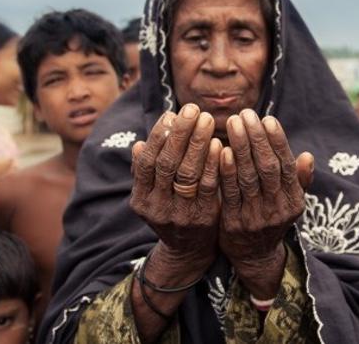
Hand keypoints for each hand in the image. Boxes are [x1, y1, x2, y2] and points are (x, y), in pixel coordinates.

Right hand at [130, 104, 221, 277]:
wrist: (188, 250)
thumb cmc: (171, 210)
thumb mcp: (152, 195)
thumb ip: (146, 172)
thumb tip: (139, 144)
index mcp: (141, 198)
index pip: (148, 161)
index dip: (159, 136)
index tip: (171, 114)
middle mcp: (157, 207)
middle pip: (168, 164)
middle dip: (181, 133)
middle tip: (193, 108)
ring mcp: (180, 214)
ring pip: (189, 173)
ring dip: (199, 143)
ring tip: (208, 120)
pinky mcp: (203, 218)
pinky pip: (209, 187)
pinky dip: (214, 164)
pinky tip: (220, 145)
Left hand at [218, 109, 312, 297]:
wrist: (254, 256)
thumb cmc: (271, 217)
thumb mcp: (290, 202)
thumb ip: (297, 179)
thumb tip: (308, 155)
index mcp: (294, 200)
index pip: (286, 165)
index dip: (277, 141)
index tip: (267, 119)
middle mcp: (278, 209)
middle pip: (267, 168)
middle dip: (256, 138)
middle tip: (245, 114)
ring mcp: (256, 217)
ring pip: (248, 177)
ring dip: (240, 147)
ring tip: (232, 123)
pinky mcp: (234, 223)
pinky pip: (230, 193)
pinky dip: (226, 171)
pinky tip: (221, 150)